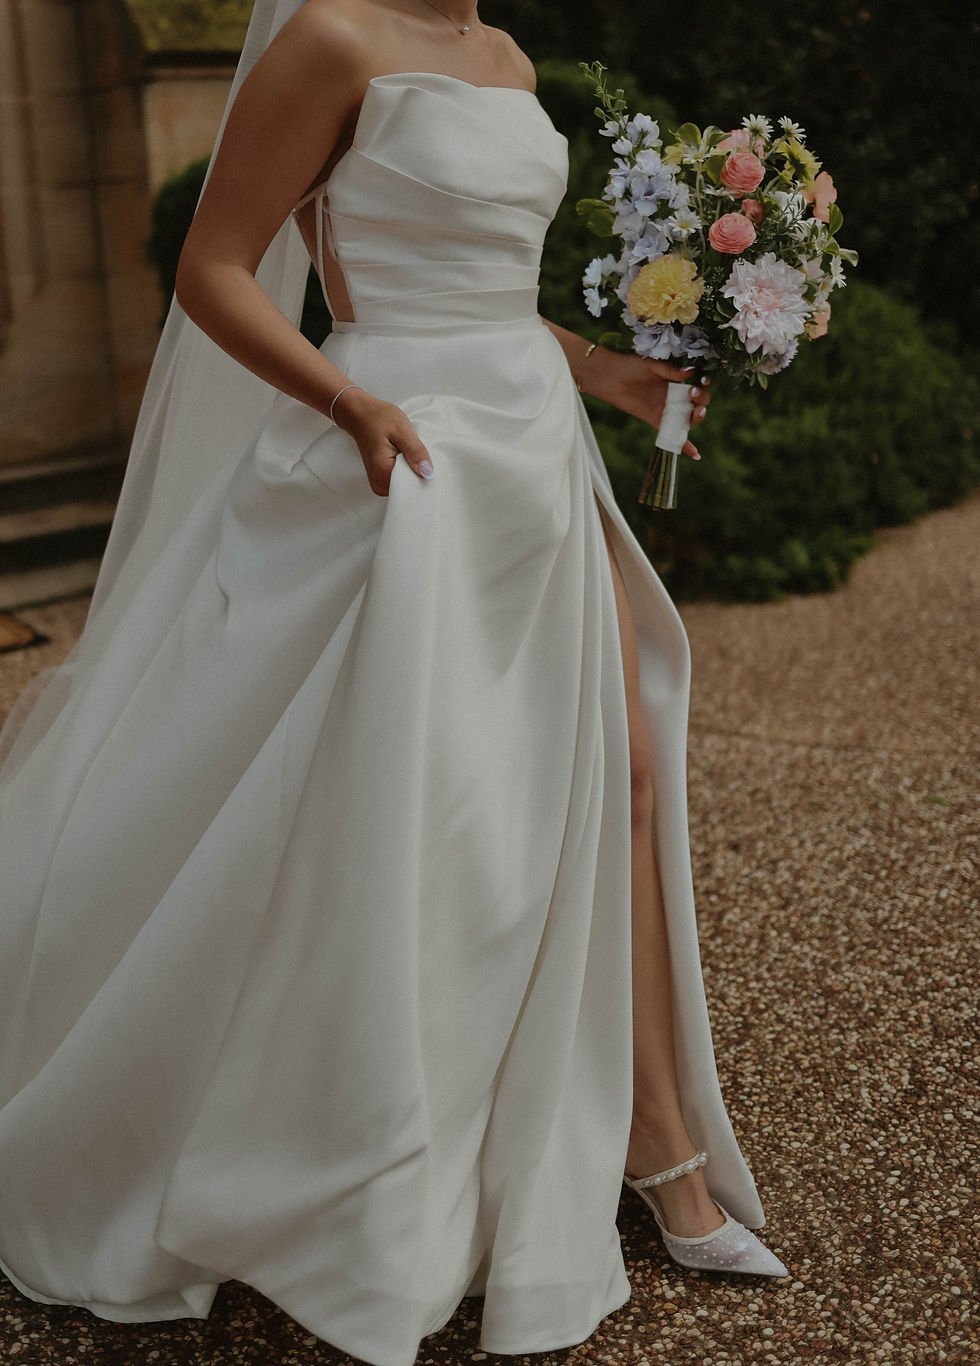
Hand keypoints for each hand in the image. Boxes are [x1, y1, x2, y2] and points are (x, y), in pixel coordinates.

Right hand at [331, 388, 433, 495]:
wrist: (360, 415)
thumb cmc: (377, 418)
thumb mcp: (402, 430)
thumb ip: (415, 452)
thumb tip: (429, 473)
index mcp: (383, 473)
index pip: (413, 486)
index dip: (424, 474)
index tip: (423, 459)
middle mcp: (378, 484)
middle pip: (410, 487)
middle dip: (418, 471)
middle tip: (413, 451)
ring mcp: (378, 484)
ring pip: (406, 484)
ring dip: (412, 469)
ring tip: (405, 452)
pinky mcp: (380, 479)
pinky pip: (400, 480)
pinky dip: (406, 469)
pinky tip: (402, 456)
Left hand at [581, 349, 711, 459]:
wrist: (611, 378)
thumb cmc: (632, 366)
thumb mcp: (652, 364)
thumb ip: (670, 370)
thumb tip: (690, 371)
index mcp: (679, 379)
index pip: (700, 383)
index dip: (705, 383)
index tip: (702, 381)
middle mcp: (677, 395)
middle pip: (700, 401)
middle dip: (702, 400)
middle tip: (692, 394)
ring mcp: (669, 409)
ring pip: (691, 417)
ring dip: (698, 416)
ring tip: (696, 413)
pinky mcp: (658, 421)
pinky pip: (674, 434)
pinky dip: (685, 445)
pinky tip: (695, 454)